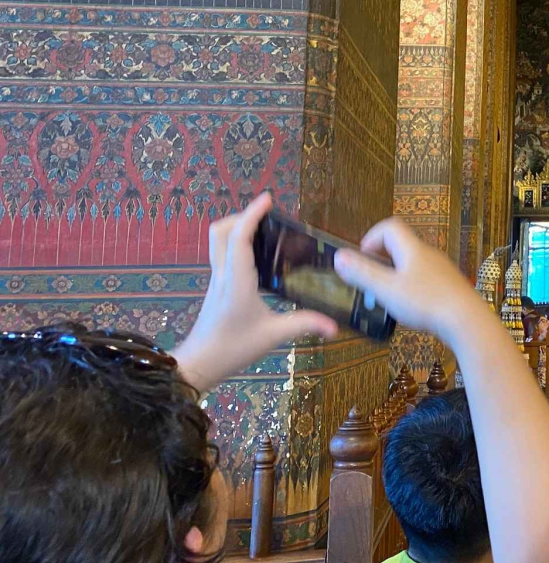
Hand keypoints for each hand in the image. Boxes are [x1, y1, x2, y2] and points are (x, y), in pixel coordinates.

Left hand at [174, 192, 337, 391]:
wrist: (200, 364)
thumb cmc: (232, 348)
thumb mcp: (272, 337)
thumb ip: (303, 325)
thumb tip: (334, 327)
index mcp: (237, 281)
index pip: (238, 237)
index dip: (251, 214)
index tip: (268, 199)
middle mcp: (223, 275)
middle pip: (220, 231)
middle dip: (241, 216)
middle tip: (266, 215)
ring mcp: (217, 281)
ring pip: (219, 242)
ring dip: (237, 228)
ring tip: (264, 230)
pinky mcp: (217, 288)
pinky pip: (223, 255)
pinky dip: (237, 244)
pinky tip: (257, 256)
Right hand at [334, 217, 492, 342]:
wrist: (467, 321)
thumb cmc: (426, 303)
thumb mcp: (387, 289)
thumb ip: (363, 273)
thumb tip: (339, 256)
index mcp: (413, 249)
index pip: (390, 227)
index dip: (372, 237)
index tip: (362, 258)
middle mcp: (429, 255)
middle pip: (401, 246)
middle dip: (381, 261)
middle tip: (371, 282)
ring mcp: (442, 270)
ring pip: (413, 265)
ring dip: (395, 277)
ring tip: (387, 298)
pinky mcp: (449, 287)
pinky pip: (425, 280)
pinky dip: (411, 289)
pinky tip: (409, 309)